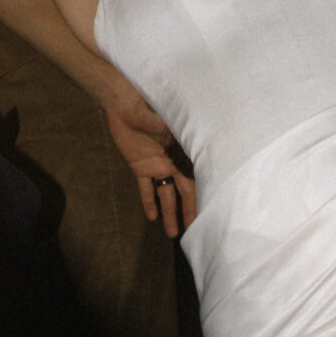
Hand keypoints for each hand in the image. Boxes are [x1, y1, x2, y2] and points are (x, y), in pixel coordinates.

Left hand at [105, 107, 196, 235]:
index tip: (211, 211)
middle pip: (184, 191)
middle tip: (193, 232)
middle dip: (189, 211)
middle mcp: (173, 161)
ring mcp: (157, 165)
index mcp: (184, 150)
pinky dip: (148, 202)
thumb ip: (180, 137)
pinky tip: (152, 218)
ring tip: (173, 234)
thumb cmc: (149, 107)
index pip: (197, 177)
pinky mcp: (140, 166)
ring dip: (169, 213)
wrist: (124, 102)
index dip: (203, 194)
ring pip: (165, 194)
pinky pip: (145, 188)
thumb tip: (200, 146)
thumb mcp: (168, 122)